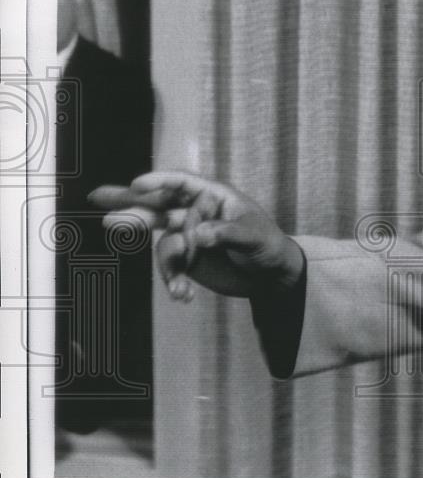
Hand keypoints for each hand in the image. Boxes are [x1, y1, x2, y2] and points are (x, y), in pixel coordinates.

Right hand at [89, 171, 303, 300]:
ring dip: (167, 266)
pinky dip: (173, 281)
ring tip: (177, 287)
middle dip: (129, 203)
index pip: (182, 183)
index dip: (158, 181)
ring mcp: (188, 235)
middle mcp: (196, 212)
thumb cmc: (268, 244)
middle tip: (98, 198)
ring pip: (162, 243)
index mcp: (213, 195)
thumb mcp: (254, 237)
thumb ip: (227, 234)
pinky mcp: (187, 258)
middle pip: (158, 205)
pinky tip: (183, 296)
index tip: (136, 183)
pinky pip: (171, 267)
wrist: (270, 274)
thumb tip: (199, 236)